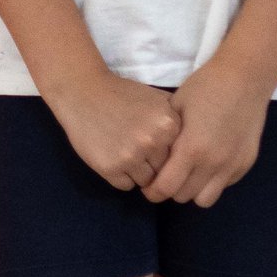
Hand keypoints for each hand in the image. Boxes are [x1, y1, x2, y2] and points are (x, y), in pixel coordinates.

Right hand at [49, 69, 183, 193]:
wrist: (82, 91)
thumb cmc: (122, 94)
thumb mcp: (156, 99)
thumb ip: (176, 121)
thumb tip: (194, 149)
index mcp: (168, 124)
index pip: (179, 155)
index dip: (166, 151)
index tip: (153, 142)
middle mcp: (152, 142)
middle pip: (164, 170)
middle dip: (152, 163)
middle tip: (136, 147)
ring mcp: (130, 156)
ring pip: (146, 181)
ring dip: (137, 172)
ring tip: (124, 151)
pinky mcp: (110, 168)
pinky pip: (125, 185)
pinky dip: (120, 176)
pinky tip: (112, 156)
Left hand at [140, 58, 268, 206]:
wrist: (244, 79)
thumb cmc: (204, 88)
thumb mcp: (175, 110)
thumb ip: (165, 140)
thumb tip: (152, 161)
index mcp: (191, 149)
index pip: (166, 188)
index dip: (152, 191)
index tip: (147, 186)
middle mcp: (213, 164)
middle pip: (184, 197)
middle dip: (171, 190)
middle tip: (166, 176)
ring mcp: (232, 166)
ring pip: (206, 199)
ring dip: (193, 190)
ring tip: (188, 173)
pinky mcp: (246, 164)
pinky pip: (224, 185)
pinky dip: (212, 181)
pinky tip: (208, 162)